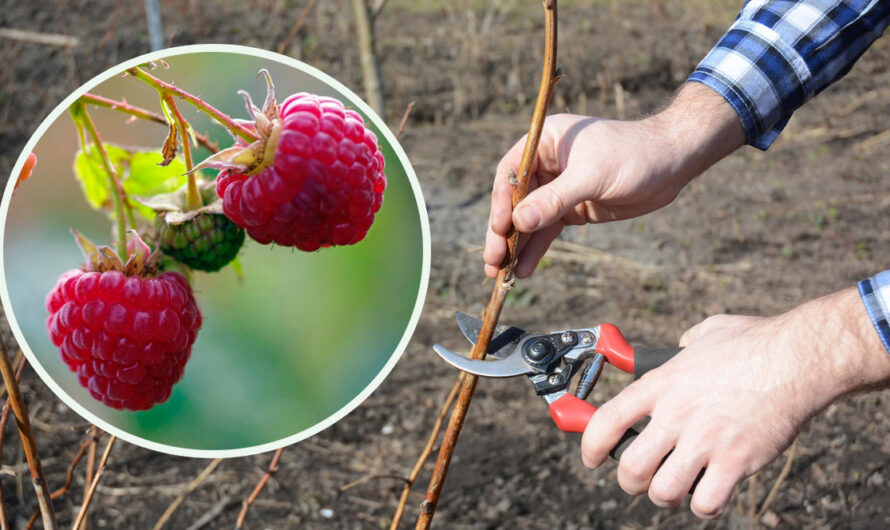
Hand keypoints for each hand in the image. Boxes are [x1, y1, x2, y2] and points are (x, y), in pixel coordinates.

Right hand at [484, 83, 745, 277]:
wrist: (673, 162)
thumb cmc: (635, 154)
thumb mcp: (593, 175)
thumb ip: (555, 199)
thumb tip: (520, 222)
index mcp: (546, 141)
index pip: (511, 173)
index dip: (502, 202)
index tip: (500, 229)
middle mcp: (547, 164)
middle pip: (515, 201)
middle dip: (503, 232)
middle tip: (492, 261)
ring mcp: (558, 188)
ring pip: (529, 220)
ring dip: (516, 247)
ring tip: (501, 274)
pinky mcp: (572, 209)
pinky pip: (547, 231)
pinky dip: (536, 250)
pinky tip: (524, 269)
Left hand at [580, 288, 889, 518]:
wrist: (797, 357)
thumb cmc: (755, 342)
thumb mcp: (705, 333)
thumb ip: (682, 346)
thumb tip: (680, 346)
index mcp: (661, 384)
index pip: (606, 422)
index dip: (590, 446)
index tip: (591, 457)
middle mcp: (676, 414)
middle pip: (630, 468)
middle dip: (630, 481)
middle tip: (640, 478)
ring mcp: (705, 440)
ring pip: (663, 491)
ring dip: (667, 495)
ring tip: (678, 485)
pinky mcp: (736, 461)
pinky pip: (706, 503)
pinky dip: (705, 505)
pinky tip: (711, 490)